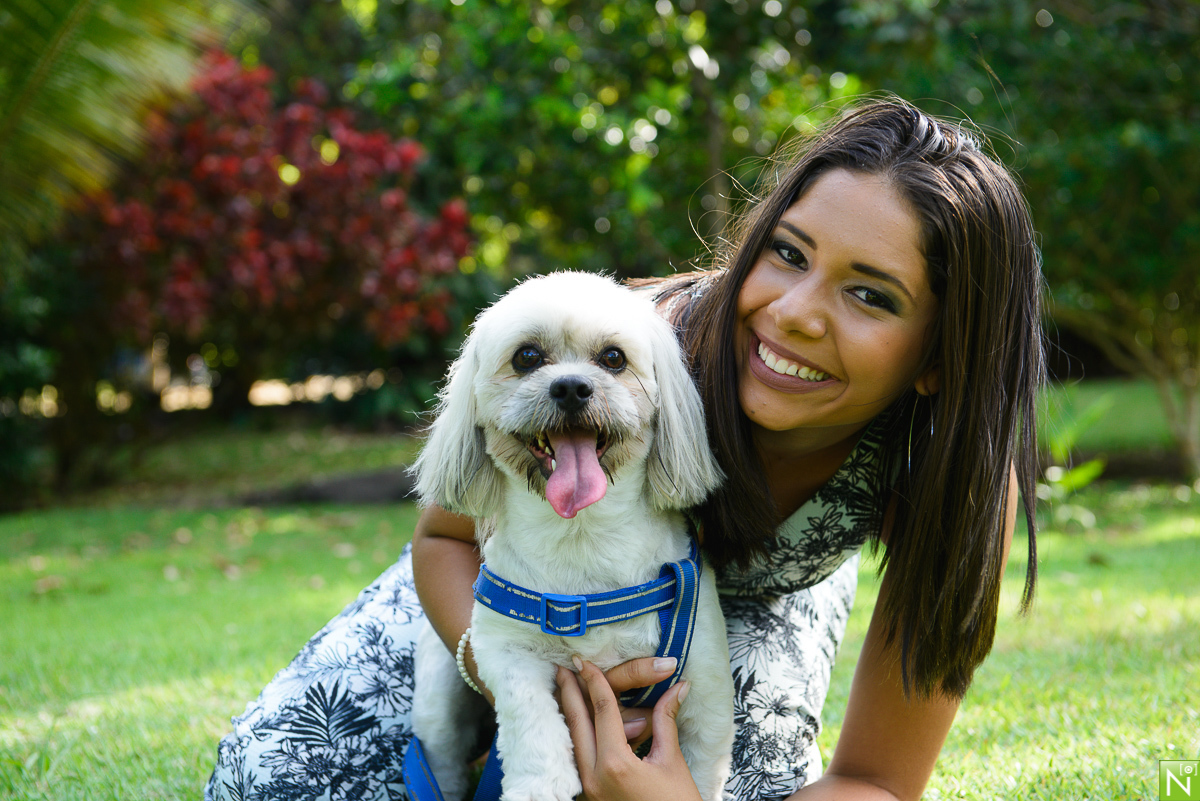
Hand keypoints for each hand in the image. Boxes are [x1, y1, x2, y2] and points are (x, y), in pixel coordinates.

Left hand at [556, 659, 701, 800]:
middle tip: (562, 668)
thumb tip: (679, 687)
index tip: (585, 661)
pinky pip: (578, 759)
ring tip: (567, 690)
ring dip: (570, 714)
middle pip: (577, 725)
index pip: (603, 712)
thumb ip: (667, 721)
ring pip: (573, 742)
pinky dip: (577, 736)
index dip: (595, 682)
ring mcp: (589, 790)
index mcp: (615, 764)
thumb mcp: (672, 762)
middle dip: (570, 694)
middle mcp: (594, 777)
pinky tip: (578, 724)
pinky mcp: (590, 797)